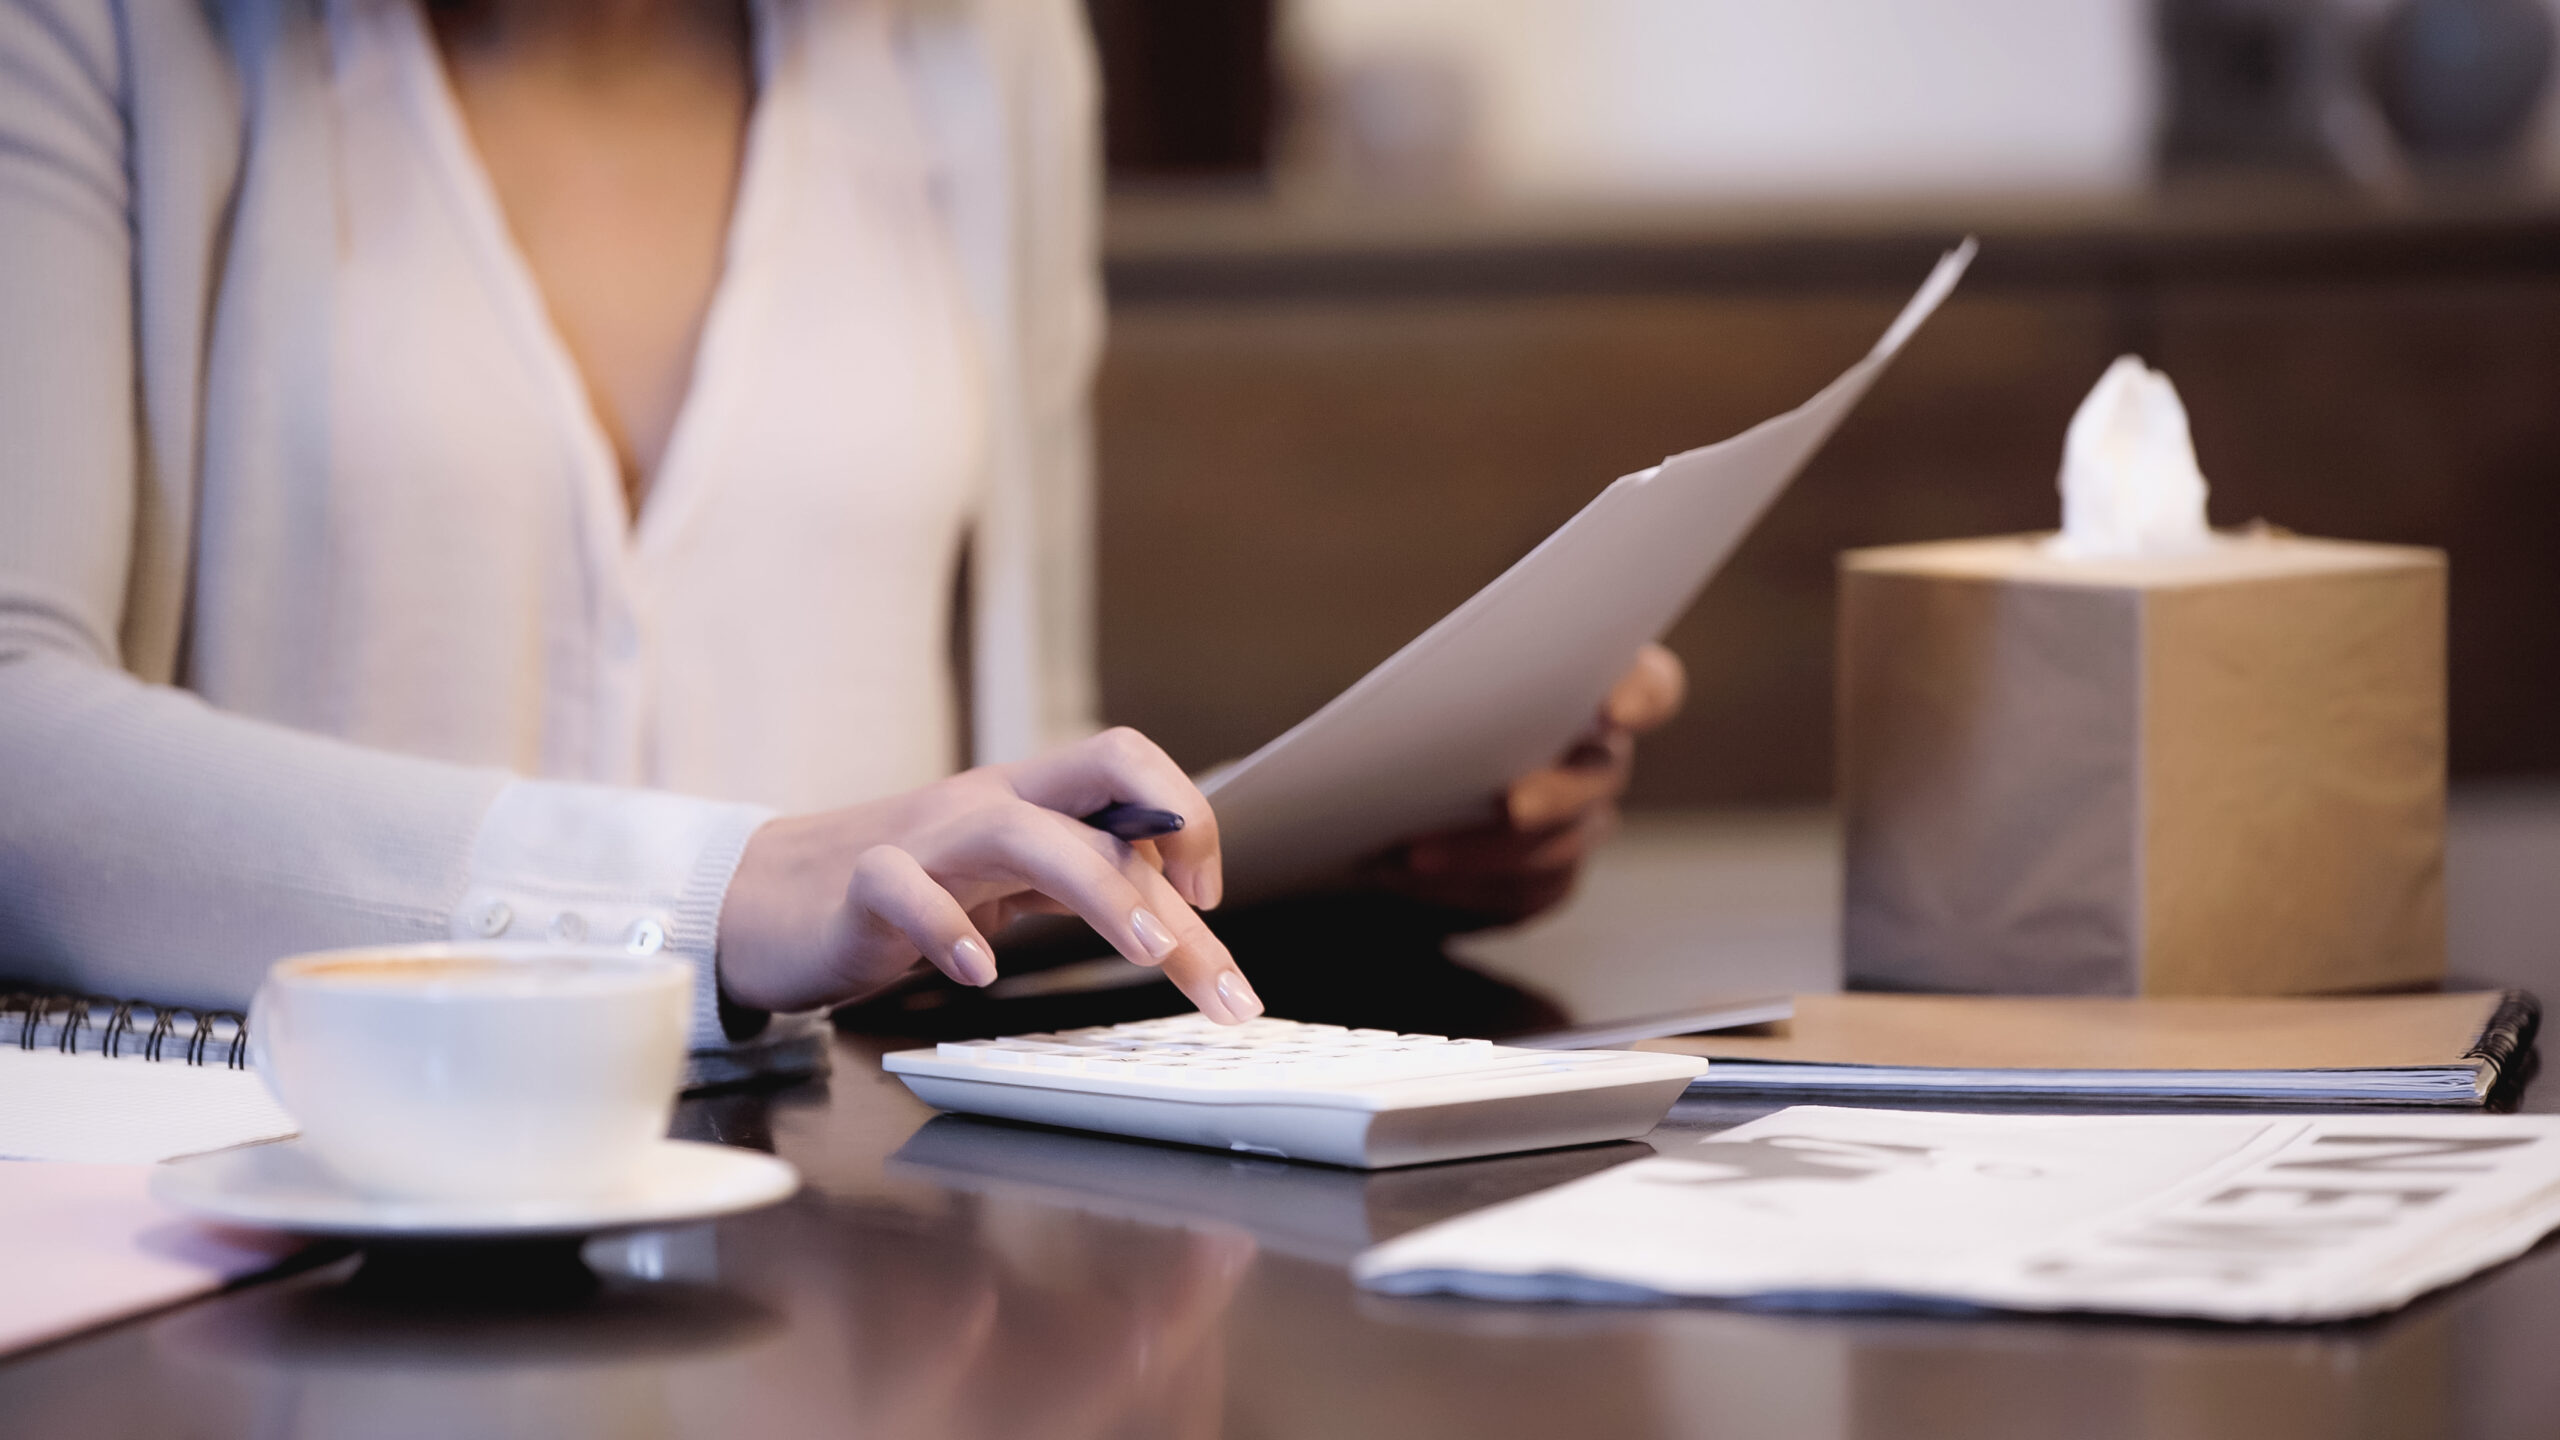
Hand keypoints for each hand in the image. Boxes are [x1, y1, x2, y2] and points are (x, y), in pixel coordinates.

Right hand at [717, 728, 1261, 1023]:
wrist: (765, 903)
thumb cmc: (900, 897)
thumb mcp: (1004, 881)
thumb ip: (1078, 878)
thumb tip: (1178, 906)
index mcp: (1029, 799)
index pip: (1126, 764)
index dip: (1185, 816)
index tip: (1209, 899)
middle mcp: (986, 806)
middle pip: (1098, 794)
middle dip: (1174, 881)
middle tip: (1215, 974)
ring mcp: (924, 839)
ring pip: (1022, 830)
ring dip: (1099, 888)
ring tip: (1146, 950)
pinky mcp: (860, 885)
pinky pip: (905, 888)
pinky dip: (948, 930)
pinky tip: (979, 974)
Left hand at [1367, 643, 1685, 924]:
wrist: (1400, 786)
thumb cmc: (1430, 707)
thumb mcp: (1440, 678)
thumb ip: (1459, 676)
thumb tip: (1425, 695)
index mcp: (1590, 689)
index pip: (1651, 686)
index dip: (1644, 697)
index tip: (1616, 708)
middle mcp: (1601, 759)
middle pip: (1601, 778)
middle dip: (1558, 793)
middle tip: (1515, 805)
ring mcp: (1582, 824)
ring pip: (1558, 847)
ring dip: (1483, 851)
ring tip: (1412, 851)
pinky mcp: (1549, 880)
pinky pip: (1521, 894)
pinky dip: (1460, 886)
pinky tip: (1405, 874)